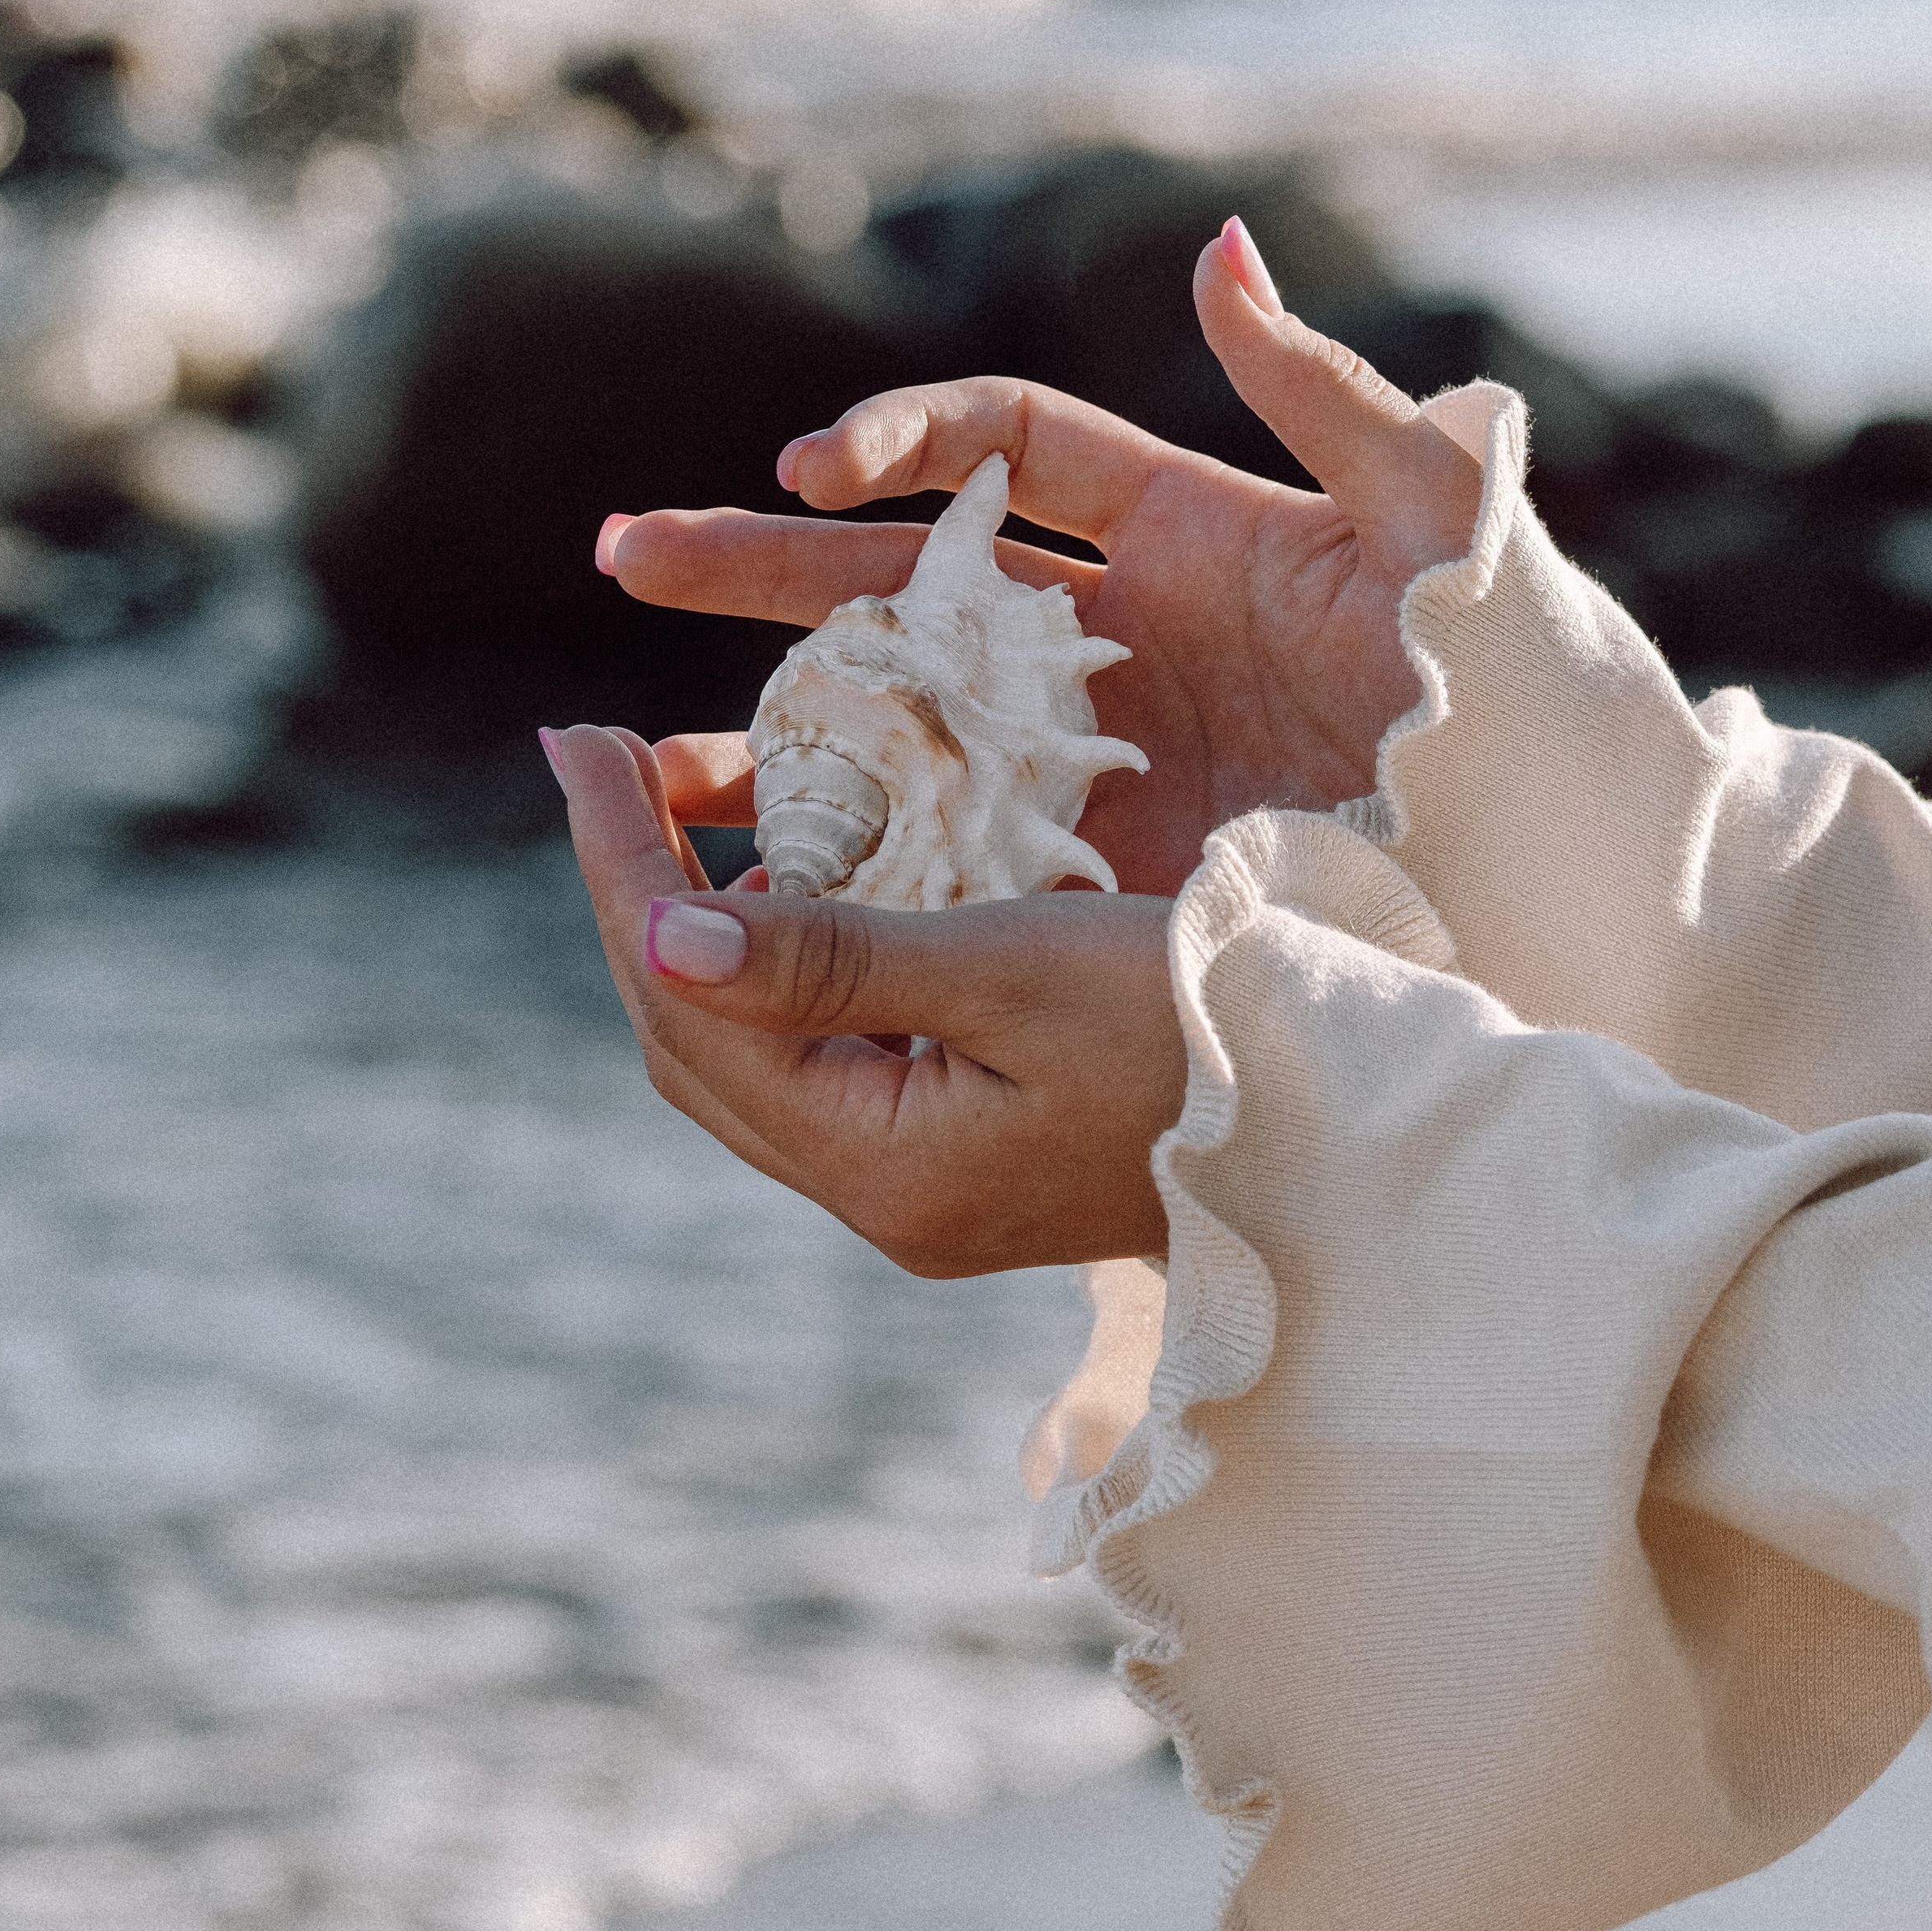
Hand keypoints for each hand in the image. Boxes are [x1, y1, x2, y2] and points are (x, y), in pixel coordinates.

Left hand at [551, 724, 1179, 1274]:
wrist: (1356, 1126)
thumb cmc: (1209, 1024)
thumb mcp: (1019, 965)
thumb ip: (835, 957)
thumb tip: (658, 931)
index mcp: (881, 1162)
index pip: (687, 998)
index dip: (618, 862)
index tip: (575, 736)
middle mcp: (883, 1194)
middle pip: (694, 1038)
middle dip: (633, 889)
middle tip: (596, 754)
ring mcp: (925, 1186)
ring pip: (749, 1051)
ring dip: (697, 925)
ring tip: (666, 799)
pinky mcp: (969, 1153)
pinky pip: (820, 1054)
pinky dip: (778, 958)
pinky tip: (789, 876)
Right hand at [603, 219, 1483, 893]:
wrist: (1551, 870)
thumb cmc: (1505, 680)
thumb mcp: (1429, 523)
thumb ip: (1323, 390)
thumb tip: (1220, 251)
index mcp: (1181, 532)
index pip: (1005, 449)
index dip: (903, 438)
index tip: (816, 464)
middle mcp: (1113, 640)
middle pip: (902, 580)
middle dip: (760, 566)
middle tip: (625, 559)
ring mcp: (1093, 760)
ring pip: (899, 729)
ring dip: (770, 735)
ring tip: (634, 768)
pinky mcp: (1096, 871)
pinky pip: (948, 855)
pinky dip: (852, 861)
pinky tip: (744, 885)